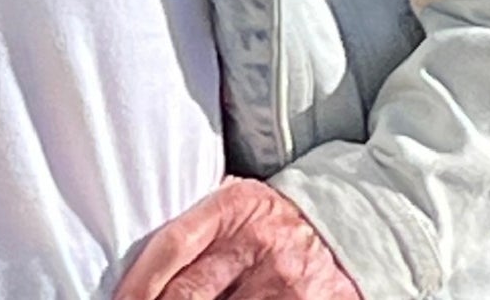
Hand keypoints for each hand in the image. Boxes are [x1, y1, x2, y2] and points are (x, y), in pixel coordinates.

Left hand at [114, 178, 364, 299]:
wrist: (351, 225)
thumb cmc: (274, 217)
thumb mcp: (237, 199)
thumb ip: (197, 221)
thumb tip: (139, 251)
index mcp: (232, 208)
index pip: (172, 246)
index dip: (140, 282)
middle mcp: (259, 246)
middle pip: (190, 292)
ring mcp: (286, 286)